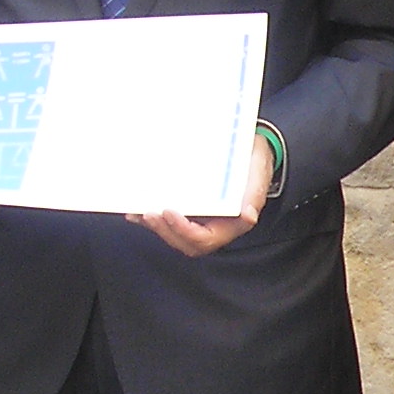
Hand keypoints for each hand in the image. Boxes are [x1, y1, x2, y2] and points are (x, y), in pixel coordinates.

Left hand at [130, 135, 273, 256]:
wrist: (252, 152)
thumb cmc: (254, 163)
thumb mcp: (258, 173)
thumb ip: (254, 194)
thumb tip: (247, 214)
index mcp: (231, 224)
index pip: (204, 238)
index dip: (184, 230)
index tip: (169, 211)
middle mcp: (214, 226)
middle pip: (185, 241)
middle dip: (164, 231)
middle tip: (148, 213)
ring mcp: (200, 219)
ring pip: (174, 233)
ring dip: (155, 226)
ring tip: (137, 212)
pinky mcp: (191, 210)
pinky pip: (169, 220)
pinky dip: (151, 218)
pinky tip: (135, 211)